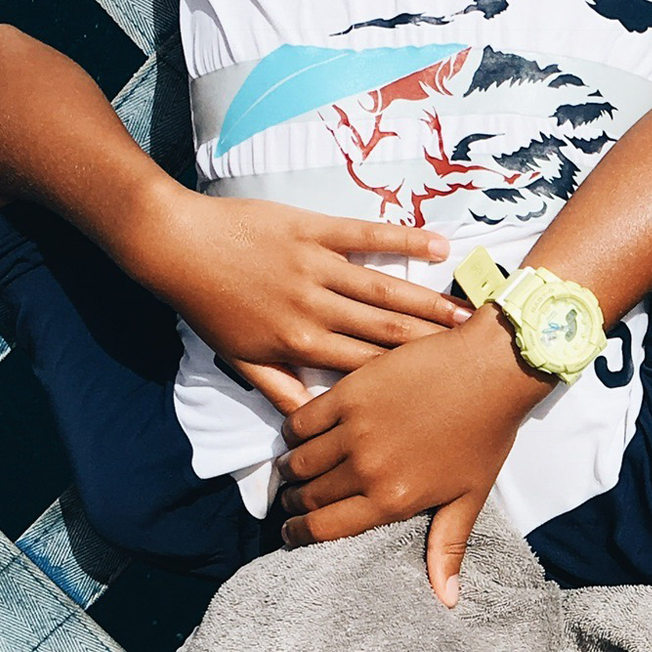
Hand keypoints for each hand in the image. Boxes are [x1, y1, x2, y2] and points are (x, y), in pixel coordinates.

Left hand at [121, 179, 464, 412]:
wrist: (174, 245)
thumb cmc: (207, 306)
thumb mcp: (239, 358)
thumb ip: (282, 388)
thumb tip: (313, 422)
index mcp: (300, 345)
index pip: (365, 368)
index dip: (407, 380)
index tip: (445, 391)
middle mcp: (315, 308)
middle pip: (385, 331)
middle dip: (433, 345)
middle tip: (478, 356)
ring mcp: (315, 266)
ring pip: (383, 288)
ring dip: (429, 302)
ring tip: (467, 315)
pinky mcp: (312, 228)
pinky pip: (365, 234)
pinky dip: (404, 239)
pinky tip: (440, 248)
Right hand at [276, 309, 552, 603]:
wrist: (490, 370)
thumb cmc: (485, 435)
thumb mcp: (470, 497)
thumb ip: (447, 547)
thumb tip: (446, 601)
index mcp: (393, 499)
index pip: (326, 528)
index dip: (300, 535)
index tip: (289, 535)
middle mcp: (368, 468)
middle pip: (308, 496)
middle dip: (295, 504)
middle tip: (293, 503)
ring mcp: (355, 428)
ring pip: (298, 460)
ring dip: (290, 471)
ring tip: (292, 473)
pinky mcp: (349, 392)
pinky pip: (301, 420)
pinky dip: (293, 433)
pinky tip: (299, 437)